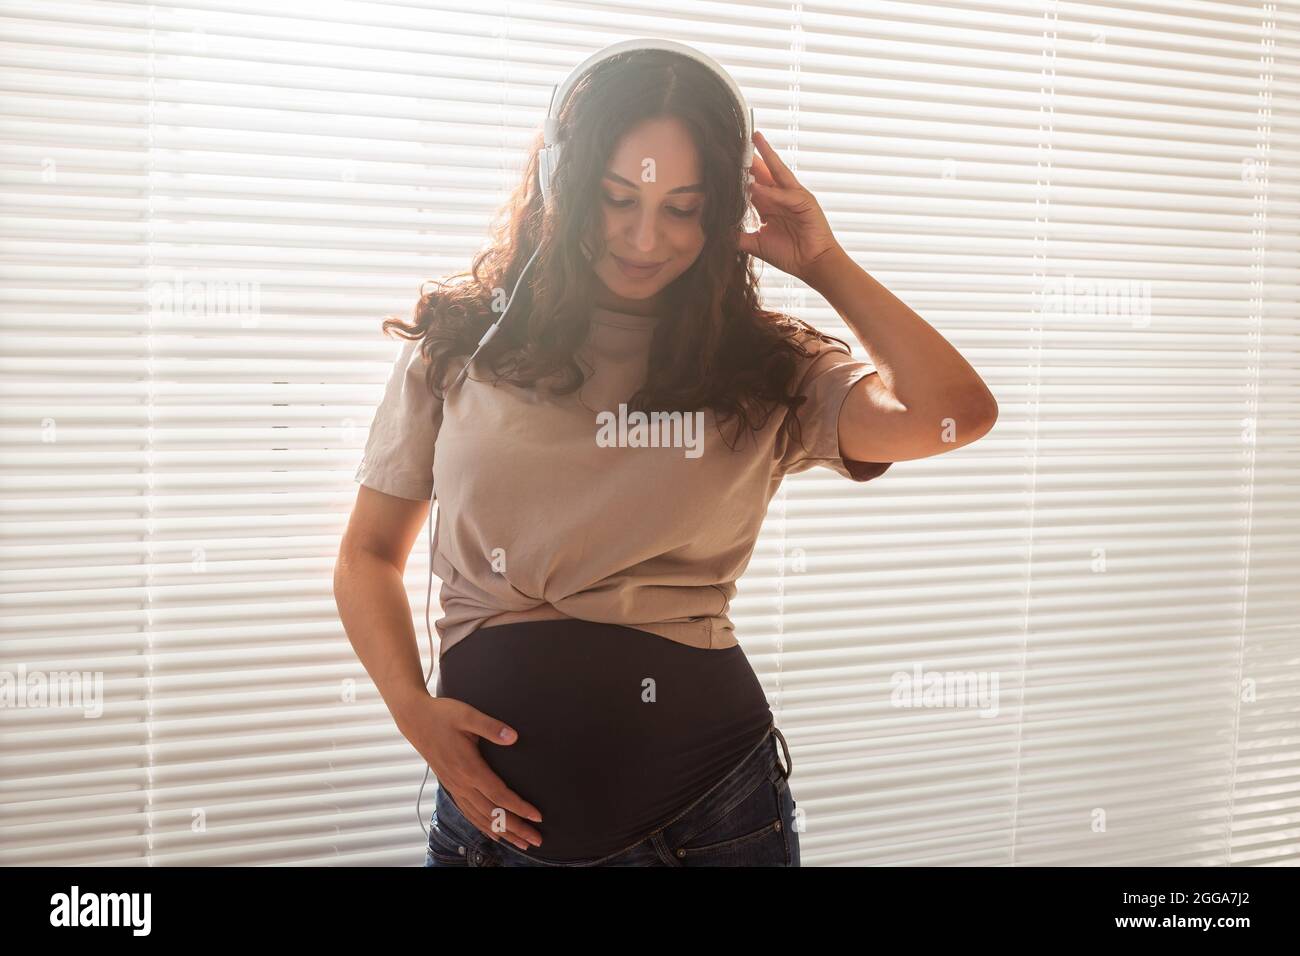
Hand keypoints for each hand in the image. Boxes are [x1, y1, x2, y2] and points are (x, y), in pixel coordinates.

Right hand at [396, 694, 543, 851]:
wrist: (415, 719)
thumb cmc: (442, 715)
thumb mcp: (467, 715)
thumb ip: (491, 727)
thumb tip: (513, 737)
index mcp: (469, 768)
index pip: (499, 795)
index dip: (519, 808)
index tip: (537, 817)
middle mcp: (461, 783)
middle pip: (492, 814)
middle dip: (516, 829)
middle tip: (536, 840)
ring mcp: (455, 787)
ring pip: (480, 818)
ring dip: (502, 832)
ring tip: (520, 843)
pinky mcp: (450, 786)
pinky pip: (468, 813)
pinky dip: (482, 826)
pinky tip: (493, 834)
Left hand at [735, 129, 845, 283]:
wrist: (812, 264)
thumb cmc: (788, 254)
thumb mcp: (756, 244)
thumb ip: (738, 237)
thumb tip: (717, 234)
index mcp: (769, 205)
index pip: (752, 184)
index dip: (741, 173)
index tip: (727, 160)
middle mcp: (781, 197)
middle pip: (764, 171)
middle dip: (753, 155)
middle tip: (740, 138)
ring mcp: (794, 197)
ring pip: (778, 172)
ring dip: (767, 155)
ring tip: (756, 139)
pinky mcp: (805, 202)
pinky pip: (786, 195)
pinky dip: (771, 192)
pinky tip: (756, 188)